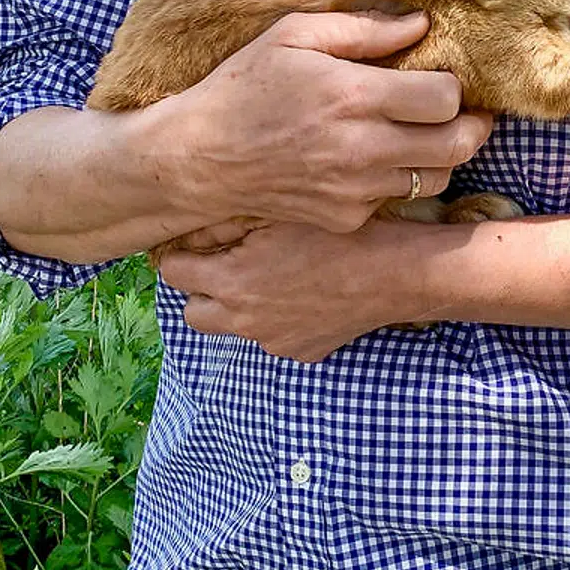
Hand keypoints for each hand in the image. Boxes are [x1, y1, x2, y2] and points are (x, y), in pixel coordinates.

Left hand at [157, 216, 424, 362]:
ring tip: (274, 277)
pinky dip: (278, 320)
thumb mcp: (278, 216)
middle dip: (200, 289)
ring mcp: (273, 342)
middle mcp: (245, 320)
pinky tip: (306, 294)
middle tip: (225, 265)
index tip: (195, 245)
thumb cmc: (339, 235)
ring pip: (234, 327)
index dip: (181, 255)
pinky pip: (273, 337)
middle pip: (192, 313)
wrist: (396, 274)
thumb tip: (191, 230)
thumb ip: (225, 224)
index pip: (173, 273)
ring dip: (239, 306)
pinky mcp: (301, 353)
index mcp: (232, 282)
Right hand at [161, 10, 493, 233]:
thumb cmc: (246, 87)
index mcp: (353, 96)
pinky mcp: (346, 218)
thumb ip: (363, 29)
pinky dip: (397, 179)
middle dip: (472, 126)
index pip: (445, 98)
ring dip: (440, 154)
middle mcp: (362, 149)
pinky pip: (396, 199)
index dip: (453, 87)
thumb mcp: (293, 36)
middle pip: (458, 144)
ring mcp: (356, 190)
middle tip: (463, 113)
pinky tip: (373, 159)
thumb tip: (421, 23)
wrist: (201, 158)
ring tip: (420, 134)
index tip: (440, 80)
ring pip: (437, 177)